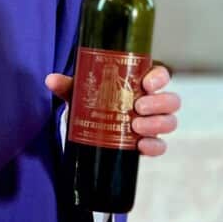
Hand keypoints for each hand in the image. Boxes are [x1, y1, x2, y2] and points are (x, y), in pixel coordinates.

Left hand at [45, 64, 180, 156]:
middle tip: (137, 107)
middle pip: (171, 100)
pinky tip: (140, 146)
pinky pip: (160, 146)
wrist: (91, 126)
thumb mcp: (81, 92)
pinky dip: (154, 146)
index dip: (159, 78)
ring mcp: (154, 123)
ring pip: (169, 122)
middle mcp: (153, 102)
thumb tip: (51, 80)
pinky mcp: (149, 142)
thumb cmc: (93, 101)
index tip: (146, 84)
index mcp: (140, 82)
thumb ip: (68, 85)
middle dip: (158, 104)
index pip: (161, 75)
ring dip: (156, 124)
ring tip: (135, 127)